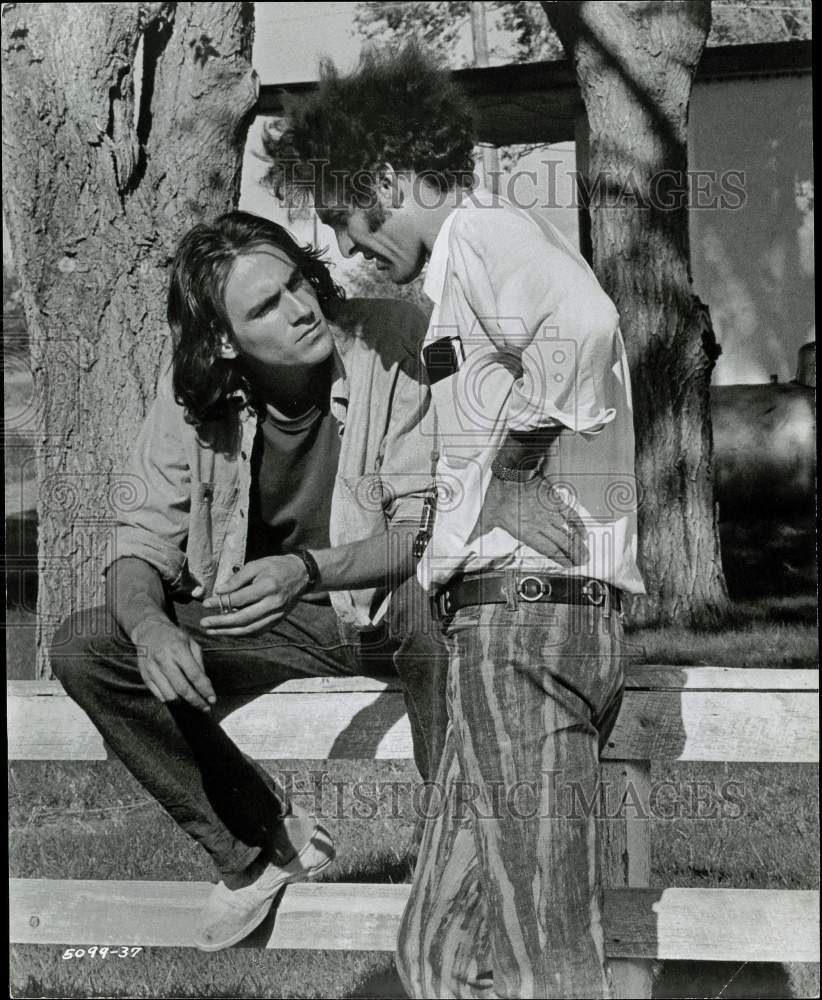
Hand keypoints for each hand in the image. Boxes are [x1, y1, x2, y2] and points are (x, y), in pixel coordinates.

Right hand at [131, 618, 214, 710]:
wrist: (149, 631)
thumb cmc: (174, 637)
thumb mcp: (191, 643)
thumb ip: (199, 663)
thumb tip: (206, 685)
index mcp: (178, 649)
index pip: (194, 675)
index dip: (205, 690)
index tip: (213, 700)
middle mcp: (164, 660)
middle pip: (182, 688)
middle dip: (196, 701)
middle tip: (206, 709)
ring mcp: (152, 669)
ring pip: (169, 695)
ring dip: (183, 703)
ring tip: (193, 703)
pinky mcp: (145, 676)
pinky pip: (158, 695)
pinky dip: (170, 700)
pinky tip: (179, 699)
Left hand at [200, 555, 308, 635]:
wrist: (301, 574)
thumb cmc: (276, 566)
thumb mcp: (256, 565)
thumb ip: (237, 579)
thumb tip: (219, 592)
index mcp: (268, 587)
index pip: (239, 599)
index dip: (220, 603)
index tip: (206, 604)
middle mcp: (273, 604)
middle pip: (243, 618)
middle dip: (221, 623)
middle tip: (204, 623)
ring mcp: (277, 614)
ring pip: (250, 629)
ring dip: (229, 632)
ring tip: (212, 631)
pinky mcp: (278, 620)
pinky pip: (258, 631)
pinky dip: (242, 633)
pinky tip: (229, 632)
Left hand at [469, 474, 588, 567]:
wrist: (511, 472)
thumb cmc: (498, 494)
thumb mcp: (485, 515)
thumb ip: (479, 531)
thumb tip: (466, 542)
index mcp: (525, 532)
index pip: (547, 550)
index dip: (560, 559)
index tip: (569, 566)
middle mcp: (541, 525)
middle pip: (561, 544)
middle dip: (573, 555)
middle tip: (583, 563)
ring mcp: (550, 513)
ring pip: (568, 532)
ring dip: (578, 544)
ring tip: (586, 553)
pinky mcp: (555, 501)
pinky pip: (571, 515)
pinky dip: (578, 525)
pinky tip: (584, 533)